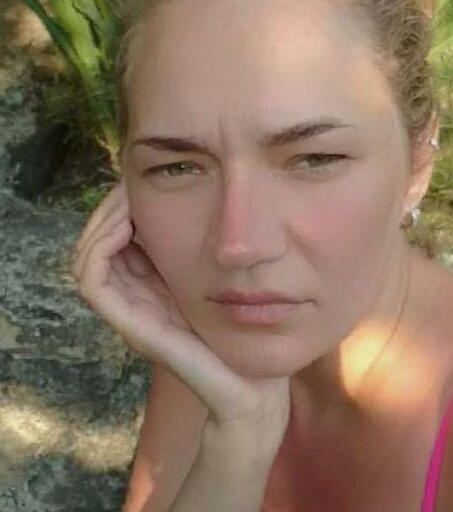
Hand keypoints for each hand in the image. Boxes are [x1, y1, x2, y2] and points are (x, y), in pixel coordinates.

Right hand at [71, 179, 290, 445]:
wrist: (254, 386)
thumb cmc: (247, 329)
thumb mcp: (223, 274)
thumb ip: (205, 244)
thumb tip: (200, 192)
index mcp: (151, 284)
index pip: (117, 236)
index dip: (122, 204)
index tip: (143, 177)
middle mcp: (135, 296)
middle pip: (98, 241)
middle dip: (111, 205)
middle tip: (131, 179)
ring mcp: (130, 312)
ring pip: (87, 256)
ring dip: (102, 220)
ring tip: (128, 195)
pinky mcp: (132, 325)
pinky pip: (92, 280)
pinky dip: (100, 245)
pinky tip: (130, 223)